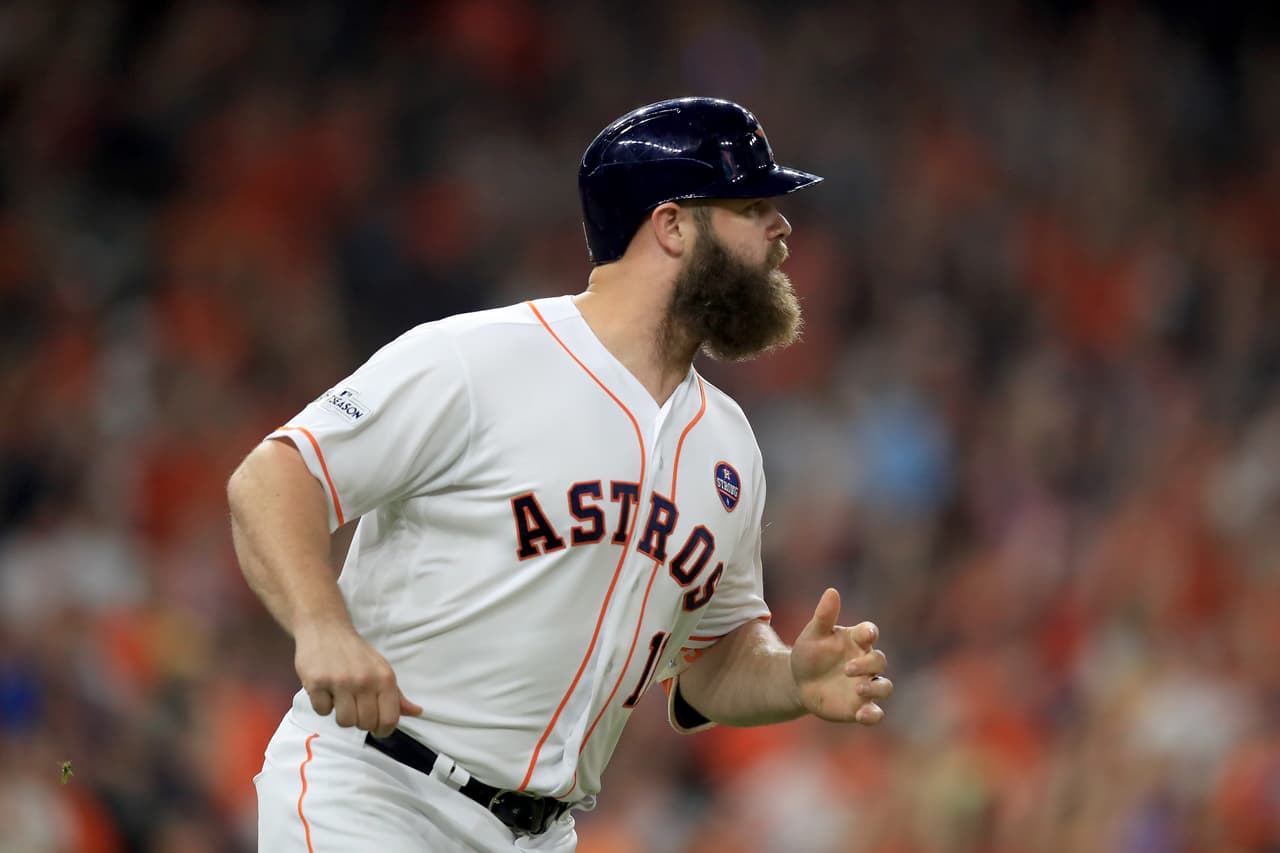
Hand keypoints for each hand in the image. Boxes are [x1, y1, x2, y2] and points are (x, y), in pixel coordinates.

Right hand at [294, 621, 422, 736]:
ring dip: (341, 714)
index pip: (389, 719)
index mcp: (385, 678)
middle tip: (355, 705)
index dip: (383, 730)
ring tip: (340, 697)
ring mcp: (340, 682)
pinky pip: (322, 711)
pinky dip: (322, 704)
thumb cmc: (356, 654)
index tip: (376, 727)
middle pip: (366, 724)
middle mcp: (365, 680)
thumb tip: (417, 712)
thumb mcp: (382, 670)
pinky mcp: (317, 682)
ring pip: (344, 722)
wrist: (326, 629)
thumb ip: (396, 695)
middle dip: (360, 721)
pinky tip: (325, 690)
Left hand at [790, 588, 891, 723]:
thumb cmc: (809, 653)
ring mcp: (865, 685)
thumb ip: (824, 616)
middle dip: (868, 664)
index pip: (870, 633)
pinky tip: (862, 715)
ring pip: (885, 687)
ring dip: (876, 689)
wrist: (798, 682)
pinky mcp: (859, 707)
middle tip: (847, 668)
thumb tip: (832, 591)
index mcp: (855, 641)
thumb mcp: (813, 634)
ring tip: (859, 688)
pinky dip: (873, 715)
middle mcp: (865, 663)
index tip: (865, 635)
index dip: (870, 633)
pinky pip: (875, 713)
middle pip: (880, 661)